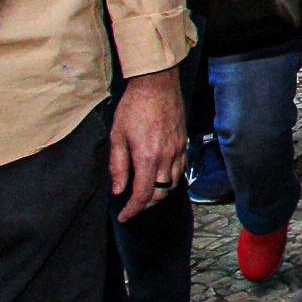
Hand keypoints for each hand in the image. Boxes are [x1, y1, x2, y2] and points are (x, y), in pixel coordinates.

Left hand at [109, 68, 186, 223]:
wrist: (157, 85)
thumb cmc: (133, 108)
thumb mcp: (117, 137)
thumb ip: (118, 166)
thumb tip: (118, 190)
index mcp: (147, 157)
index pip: (143, 194)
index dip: (132, 209)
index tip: (123, 216)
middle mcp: (167, 157)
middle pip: (160, 192)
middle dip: (145, 204)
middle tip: (131, 206)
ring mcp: (178, 150)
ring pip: (172, 183)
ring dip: (159, 192)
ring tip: (145, 193)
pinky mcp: (184, 143)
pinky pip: (180, 169)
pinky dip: (170, 178)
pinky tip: (159, 176)